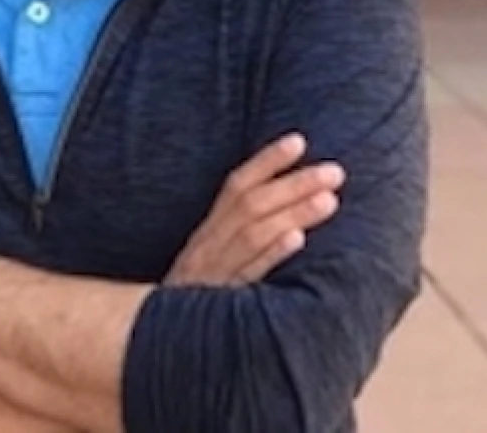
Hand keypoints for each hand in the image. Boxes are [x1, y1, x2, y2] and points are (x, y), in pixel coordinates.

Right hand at [164, 133, 344, 286]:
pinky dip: (271, 254)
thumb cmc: (194, 301)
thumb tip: (285, 208)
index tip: (299, 141)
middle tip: (335, 172)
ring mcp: (213, 274)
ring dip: (292, 213)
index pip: (236, 186)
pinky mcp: (218, 303)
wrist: (151, 345)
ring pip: (252, 234)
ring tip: (329, 200)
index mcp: (207, 232)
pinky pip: (246, 276)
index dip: (267, 161)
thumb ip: (237, 235)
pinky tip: (297, 239)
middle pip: (251, 205)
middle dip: (294, 184)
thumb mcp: (209, 262)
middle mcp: (208, 246)